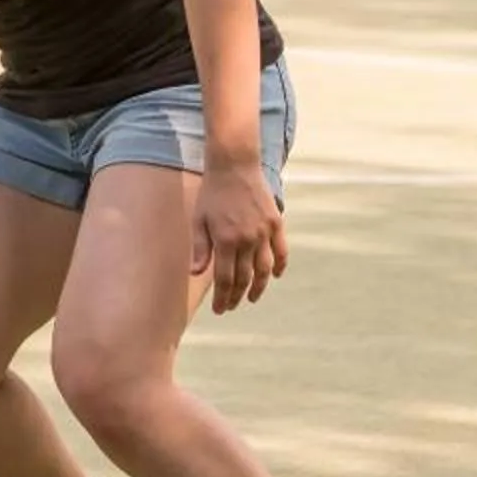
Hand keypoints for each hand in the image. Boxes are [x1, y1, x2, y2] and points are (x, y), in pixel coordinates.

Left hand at [190, 162, 287, 314]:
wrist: (234, 166)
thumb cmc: (212, 193)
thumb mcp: (199, 219)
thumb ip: (200, 248)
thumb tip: (195, 273)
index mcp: (226, 241)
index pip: (225, 279)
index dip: (223, 298)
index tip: (220, 310)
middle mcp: (247, 240)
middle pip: (245, 278)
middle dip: (237, 297)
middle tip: (231, 306)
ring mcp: (264, 232)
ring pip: (264, 270)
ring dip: (259, 287)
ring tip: (252, 298)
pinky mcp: (276, 223)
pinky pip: (281, 251)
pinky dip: (280, 266)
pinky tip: (274, 276)